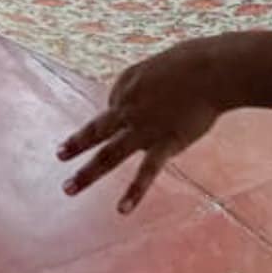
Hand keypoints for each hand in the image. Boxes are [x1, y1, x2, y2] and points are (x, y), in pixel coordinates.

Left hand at [58, 40, 225, 212]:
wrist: (213, 70)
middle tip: (58, 154)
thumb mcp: (165, 64)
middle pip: (97, 130)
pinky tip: (121, 210)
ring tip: (67, 188)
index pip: (116, 104)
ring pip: (108, 155)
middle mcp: (128, 107)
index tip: (143, 110)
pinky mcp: (164, 143)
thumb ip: (154, 83)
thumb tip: (159, 101)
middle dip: (76, 144)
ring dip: (86, 173)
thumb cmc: (196, 62)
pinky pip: (146, 172)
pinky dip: (134, 193)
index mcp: (127, 83)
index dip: (127, 111)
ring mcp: (143, 128)